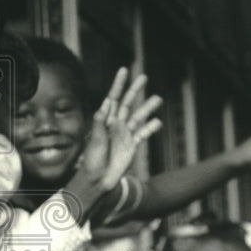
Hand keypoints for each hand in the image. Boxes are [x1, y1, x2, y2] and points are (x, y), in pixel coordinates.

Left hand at [81, 67, 162, 192]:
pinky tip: (157, 121)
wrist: (98, 179)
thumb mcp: (95, 140)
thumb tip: (105, 104)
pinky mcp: (132, 145)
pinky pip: (143, 134)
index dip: (118, 84)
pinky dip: (150, 128)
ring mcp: (125, 134)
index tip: (124, 70)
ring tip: (158, 98)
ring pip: (138, 117)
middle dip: (135, 90)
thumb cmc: (92, 160)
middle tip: (144, 77)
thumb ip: (100, 122)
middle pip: (128, 103)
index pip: (113, 98)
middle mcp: (116, 124)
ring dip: (148, 108)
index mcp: (105, 120)